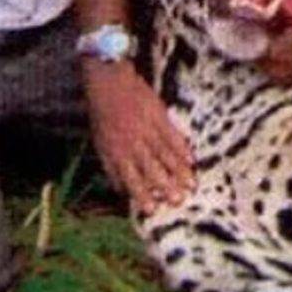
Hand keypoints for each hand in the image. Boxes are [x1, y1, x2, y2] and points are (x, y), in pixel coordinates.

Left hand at [83, 60, 192, 209]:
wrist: (109, 82)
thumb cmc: (102, 115)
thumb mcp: (100, 143)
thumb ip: (111, 166)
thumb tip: (119, 189)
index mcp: (116, 151)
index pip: (131, 177)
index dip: (142, 194)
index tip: (153, 209)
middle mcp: (133, 143)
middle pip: (152, 168)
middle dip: (166, 186)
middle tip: (179, 200)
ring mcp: (147, 129)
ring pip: (165, 154)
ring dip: (178, 170)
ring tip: (190, 184)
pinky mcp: (158, 115)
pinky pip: (173, 134)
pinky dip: (182, 148)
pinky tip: (191, 160)